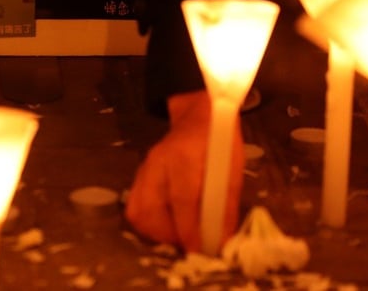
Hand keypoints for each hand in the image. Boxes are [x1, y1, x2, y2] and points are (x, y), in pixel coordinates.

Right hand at [125, 91, 243, 252]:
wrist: (198, 116)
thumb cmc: (219, 142)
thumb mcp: (232, 171)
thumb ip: (225, 206)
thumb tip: (222, 241)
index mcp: (186, 157)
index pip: (182, 200)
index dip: (189, 230)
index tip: (199, 251)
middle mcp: (158, 164)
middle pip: (151, 210)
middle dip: (170, 235)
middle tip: (192, 241)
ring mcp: (145, 169)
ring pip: (138, 212)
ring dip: (158, 232)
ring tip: (180, 234)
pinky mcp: (139, 176)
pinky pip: (135, 207)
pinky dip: (150, 223)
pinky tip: (168, 223)